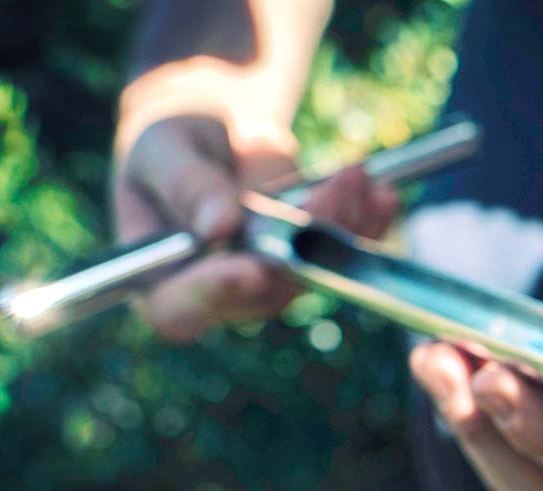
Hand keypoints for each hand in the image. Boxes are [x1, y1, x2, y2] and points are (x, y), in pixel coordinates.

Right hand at [111, 114, 398, 340]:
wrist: (215, 129)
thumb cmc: (170, 142)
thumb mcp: (164, 149)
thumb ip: (186, 184)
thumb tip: (219, 226)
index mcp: (160, 280)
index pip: (182, 309)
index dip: (219, 294)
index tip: (255, 267)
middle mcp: (218, 294)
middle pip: (266, 289)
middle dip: (306, 239)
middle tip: (333, 188)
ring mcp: (269, 283)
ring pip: (314, 270)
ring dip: (344, 226)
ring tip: (356, 176)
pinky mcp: (307, 263)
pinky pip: (343, 253)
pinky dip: (368, 224)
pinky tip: (383, 195)